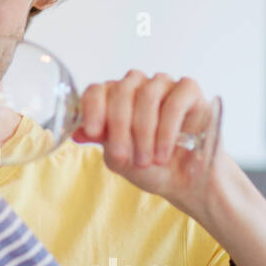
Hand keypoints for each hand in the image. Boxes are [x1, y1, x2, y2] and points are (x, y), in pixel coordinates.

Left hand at [71, 69, 221, 217]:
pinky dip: (167, 130)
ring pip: (147, 95)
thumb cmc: (150, 166)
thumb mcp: (119, 157)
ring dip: (144, 132)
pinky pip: (175, 102)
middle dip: (120, 128)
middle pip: (120, 92)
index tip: (92, 132)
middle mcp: (137, 85)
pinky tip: (163, 152)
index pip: (96, 90)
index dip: (92, 109)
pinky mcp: (189, 90)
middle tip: (123, 158)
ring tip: (147, 160)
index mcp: (114, 97)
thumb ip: (101, 139)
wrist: (185, 181)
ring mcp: (163, 84)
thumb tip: (76, 133)